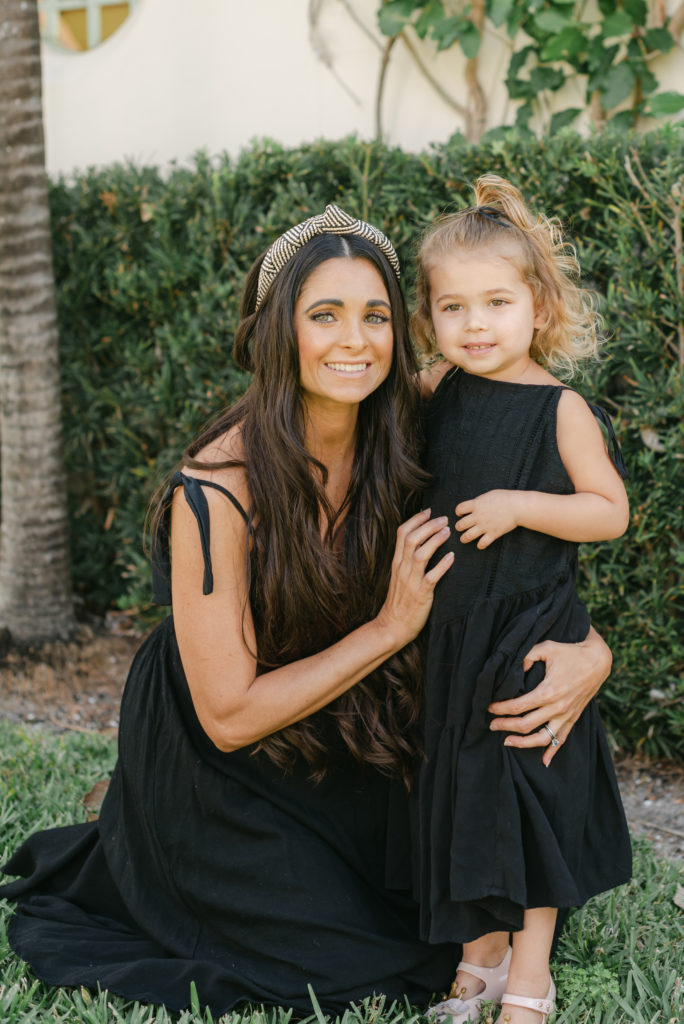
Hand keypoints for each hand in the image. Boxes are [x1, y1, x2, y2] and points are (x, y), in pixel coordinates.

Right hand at [376, 509, 452, 646]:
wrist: (393, 625)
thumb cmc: (399, 600)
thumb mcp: (399, 576)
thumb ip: (406, 560)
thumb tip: (419, 542)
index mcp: (396, 562)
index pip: (401, 533)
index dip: (416, 519)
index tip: (429, 511)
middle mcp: (402, 569)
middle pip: (412, 539)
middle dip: (428, 526)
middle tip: (444, 519)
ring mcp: (411, 581)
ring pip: (420, 554)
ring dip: (435, 540)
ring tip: (448, 532)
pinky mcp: (421, 594)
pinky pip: (432, 577)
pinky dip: (442, 565)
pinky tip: (451, 557)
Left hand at [455, 490, 519, 548]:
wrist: (517, 506)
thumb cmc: (505, 498)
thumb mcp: (489, 495)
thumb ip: (480, 501)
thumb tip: (475, 505)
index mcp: (476, 504)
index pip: (459, 509)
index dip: (458, 512)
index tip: (460, 514)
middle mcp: (478, 516)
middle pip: (460, 524)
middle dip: (458, 527)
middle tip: (460, 527)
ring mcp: (485, 526)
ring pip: (467, 536)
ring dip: (464, 538)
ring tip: (464, 539)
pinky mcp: (493, 534)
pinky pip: (482, 543)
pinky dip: (480, 545)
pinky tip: (480, 544)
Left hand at [487, 627, 611, 765]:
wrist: (598, 661)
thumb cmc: (570, 653)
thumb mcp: (546, 648)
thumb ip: (527, 656)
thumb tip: (515, 669)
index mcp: (548, 691)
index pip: (518, 706)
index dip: (501, 709)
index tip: (489, 708)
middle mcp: (557, 707)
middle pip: (526, 725)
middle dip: (505, 726)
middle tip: (491, 724)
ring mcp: (566, 715)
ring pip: (542, 738)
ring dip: (523, 743)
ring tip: (507, 742)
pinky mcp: (573, 718)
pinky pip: (561, 739)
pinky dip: (552, 752)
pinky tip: (543, 761)